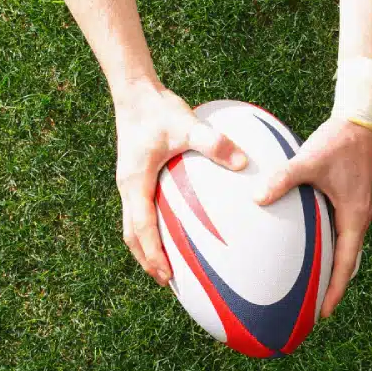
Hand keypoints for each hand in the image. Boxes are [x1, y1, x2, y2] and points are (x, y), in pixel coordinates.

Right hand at [114, 82, 247, 285]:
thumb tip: (243, 163)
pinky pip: (141, 209)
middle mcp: (128, 186)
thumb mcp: (188, 124)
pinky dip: (152, 227)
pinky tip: (175, 228)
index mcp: (135, 182)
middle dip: (147, 259)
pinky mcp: (136, 175)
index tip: (166, 275)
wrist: (134, 90)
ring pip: (133, 224)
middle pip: (131, 235)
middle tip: (167, 281)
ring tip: (168, 264)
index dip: (152, 254)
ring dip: (147, 246)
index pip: (141, 228)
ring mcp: (129, 181)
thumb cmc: (159, 108)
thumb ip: (215, 143)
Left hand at [255, 117, 371, 317]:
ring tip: (309, 287)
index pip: (345, 264)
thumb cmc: (337, 142)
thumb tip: (256, 198)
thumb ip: (283, 178)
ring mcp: (353, 211)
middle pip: (345, 263)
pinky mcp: (346, 202)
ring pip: (341, 249)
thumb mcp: (309, 160)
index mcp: (354, 217)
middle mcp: (356, 219)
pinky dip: (324, 248)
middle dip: (331, 287)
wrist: (358, 123)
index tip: (323, 314)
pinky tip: (304, 250)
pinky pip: (336, 234)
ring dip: (328, 269)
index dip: (335, 291)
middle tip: (312, 310)